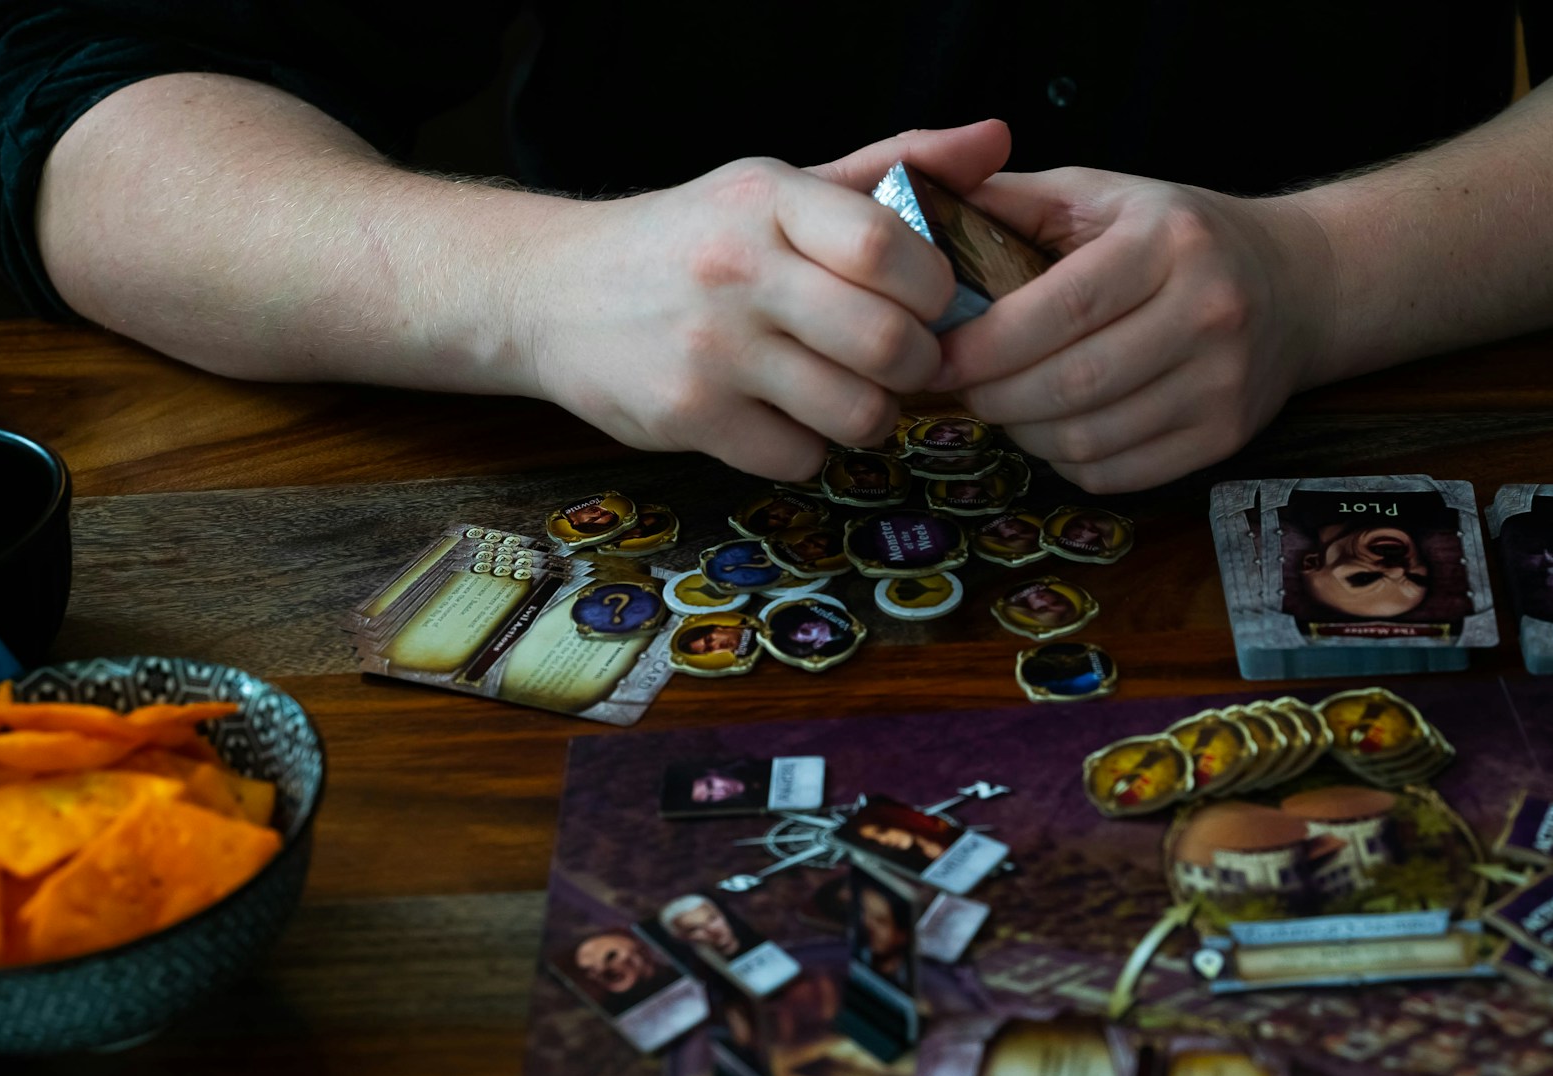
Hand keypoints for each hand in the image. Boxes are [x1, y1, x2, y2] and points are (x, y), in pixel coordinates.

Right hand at [518, 122, 1010, 479]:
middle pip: (888, 343)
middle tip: (902, 363)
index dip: (936, 290)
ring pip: (855, 413)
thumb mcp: (781, 188)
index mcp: (772, 202)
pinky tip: (785, 418)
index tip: (928, 303)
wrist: (554, 291)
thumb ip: (893, 168)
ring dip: (871, 416)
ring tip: (848, 394)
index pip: (893, 249)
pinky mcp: (687, 417)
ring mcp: (710, 349)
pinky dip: (809, 450)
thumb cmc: (693, 240)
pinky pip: (799, 457)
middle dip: (918, 366)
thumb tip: (997, 140)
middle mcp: (738, 270)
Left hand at [930, 170, 1332, 492]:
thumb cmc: (1177, 235)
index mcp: (1170, 243)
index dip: (986, 343)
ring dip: (1023, 432)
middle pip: (1071, 384)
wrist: (1295, 284)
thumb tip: (918, 209)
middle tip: (958, 384)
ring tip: (1003, 402)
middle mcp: (1208, 314)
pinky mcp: (1225, 439)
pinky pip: (1117, 474)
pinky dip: (1066, 461)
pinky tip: (1053, 428)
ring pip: (1088, 440)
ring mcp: (1222, 385)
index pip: (1061, 308)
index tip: (936, 354)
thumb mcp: (1104, 195)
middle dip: (994, 394)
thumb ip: (1014, 202)